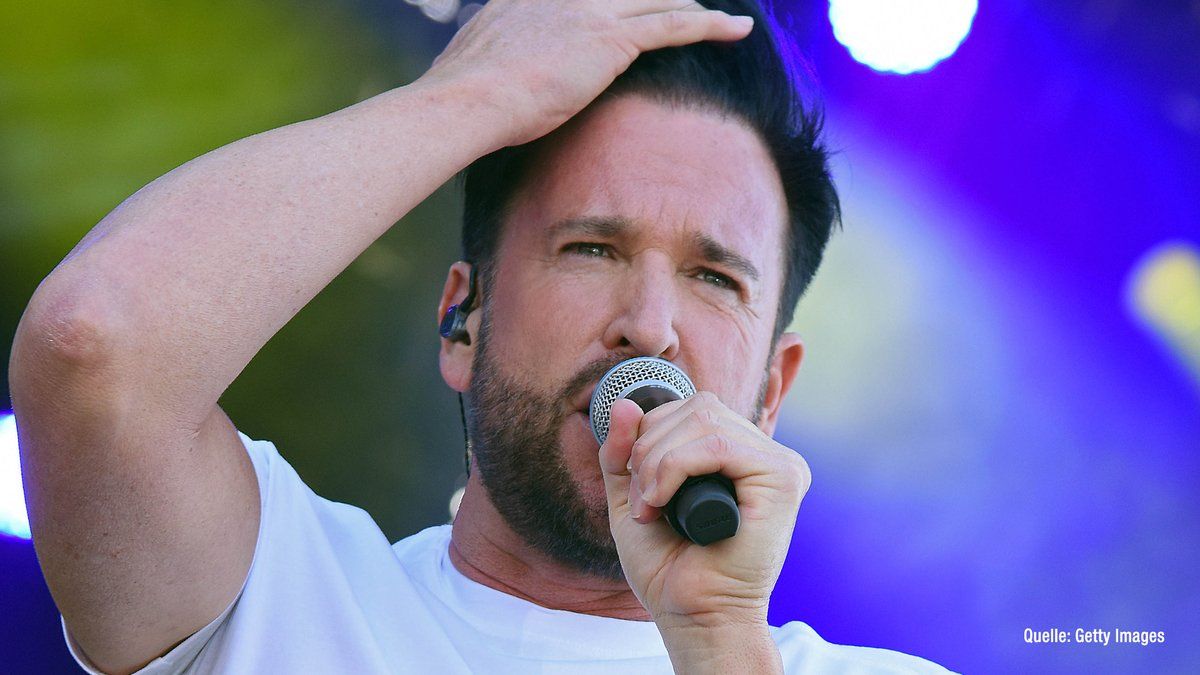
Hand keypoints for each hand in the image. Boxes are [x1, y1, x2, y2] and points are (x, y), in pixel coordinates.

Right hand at [419, 0, 754, 148]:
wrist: (468, 99)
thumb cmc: (464, 98)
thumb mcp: (475, 66)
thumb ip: (494, 60)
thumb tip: (488, 80)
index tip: (629, 6)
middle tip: (684, 3)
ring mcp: (591, 11)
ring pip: (659, 0)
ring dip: (693, 7)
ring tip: (720, 16)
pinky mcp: (613, 39)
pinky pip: (674, 25)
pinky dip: (711, 26)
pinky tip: (737, 29)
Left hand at [598, 392, 811, 631]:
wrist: (692, 614)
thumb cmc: (669, 565)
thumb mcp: (633, 494)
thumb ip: (624, 450)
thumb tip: (625, 402)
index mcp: (738, 453)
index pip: (692, 409)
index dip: (651, 433)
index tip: (637, 485)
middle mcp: (763, 454)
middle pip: (698, 408)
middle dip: (651, 448)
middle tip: (642, 500)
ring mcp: (779, 463)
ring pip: (704, 422)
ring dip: (658, 461)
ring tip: (651, 505)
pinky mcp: (783, 478)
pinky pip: (719, 446)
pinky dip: (676, 467)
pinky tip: (664, 502)